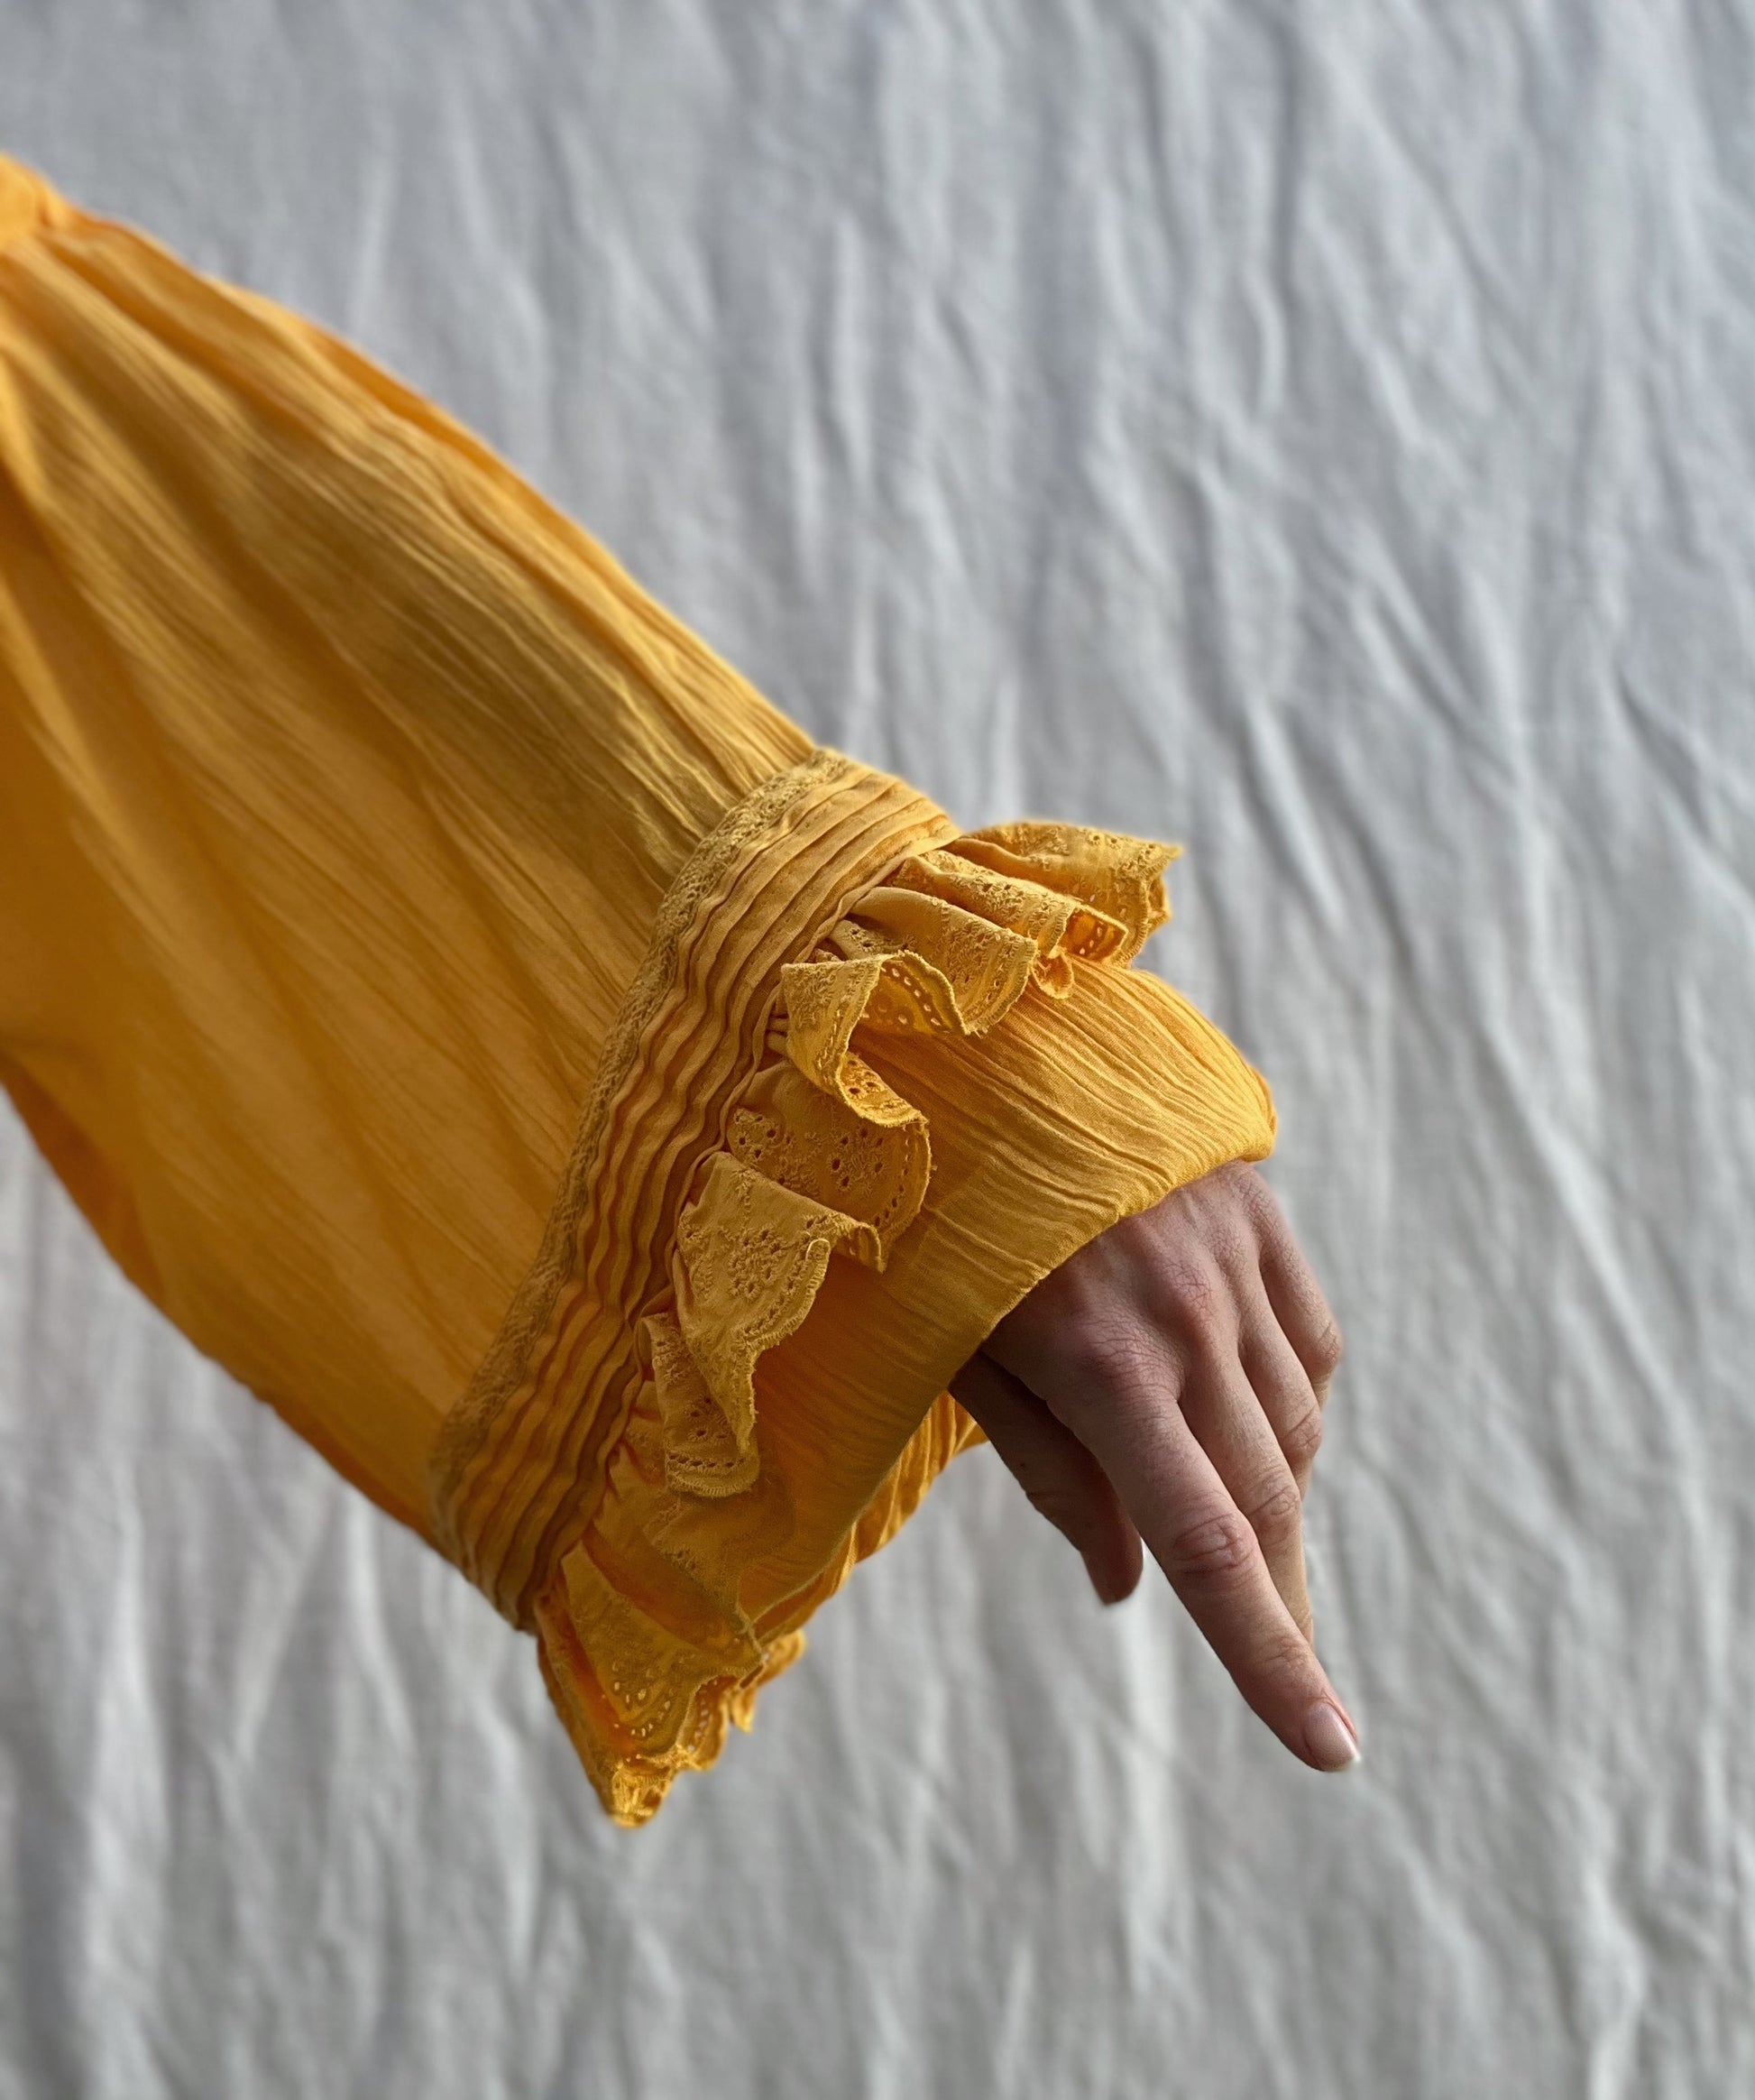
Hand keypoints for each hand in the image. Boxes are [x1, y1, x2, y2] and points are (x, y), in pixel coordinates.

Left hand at [950, 1160, 1357, 1772]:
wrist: (990, 1043)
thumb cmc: (939, 1213)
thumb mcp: (962, 1354)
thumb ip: (1051, 1472)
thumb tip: (1127, 1587)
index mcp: (1101, 1368)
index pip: (1207, 1550)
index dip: (1269, 1661)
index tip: (1332, 1753)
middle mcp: (1187, 1321)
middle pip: (1267, 1504)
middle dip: (1283, 1608)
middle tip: (1295, 1676)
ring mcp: (1235, 1264)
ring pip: (1294, 1430)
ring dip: (1267, 1493)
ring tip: (1208, 1499)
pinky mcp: (1262, 1218)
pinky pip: (1309, 1348)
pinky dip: (1284, 1401)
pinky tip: (1233, 1401)